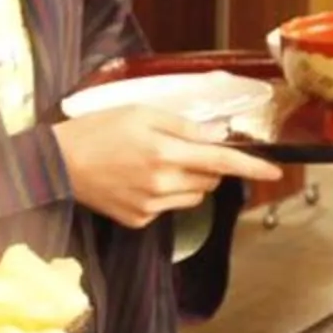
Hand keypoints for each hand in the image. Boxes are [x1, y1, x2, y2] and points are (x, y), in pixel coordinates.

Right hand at [51, 105, 283, 228]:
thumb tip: (216, 136)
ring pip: (194, 197)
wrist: (57, 164)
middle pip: (210, 180)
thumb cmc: (97, 130)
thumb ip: (183, 125)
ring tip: (155, 164)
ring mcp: (150, 206)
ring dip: (189, 181)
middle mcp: (161, 183)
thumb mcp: (141, 112)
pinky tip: (138, 181)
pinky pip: (169, 208)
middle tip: (180, 149)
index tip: (275, 171)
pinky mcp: (138, 221)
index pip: (221, 161)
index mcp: (164, 152)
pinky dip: (165, 195)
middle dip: (208, 165)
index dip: (252, 166)